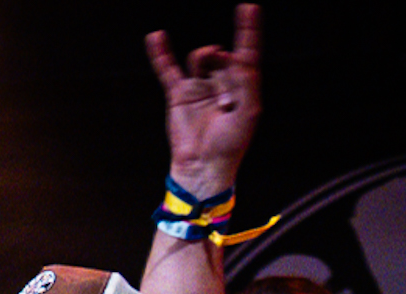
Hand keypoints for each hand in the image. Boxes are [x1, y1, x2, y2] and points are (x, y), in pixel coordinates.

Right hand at [145, 3, 261, 197]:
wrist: (204, 165)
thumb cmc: (230, 144)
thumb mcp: (249, 111)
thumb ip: (246, 81)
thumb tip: (233, 57)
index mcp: (242, 85)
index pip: (247, 50)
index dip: (248, 29)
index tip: (249, 7)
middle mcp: (221, 82)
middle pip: (224, 56)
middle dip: (227, 71)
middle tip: (226, 101)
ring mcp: (199, 86)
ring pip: (202, 58)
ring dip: (208, 67)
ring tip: (213, 96)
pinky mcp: (179, 94)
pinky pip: (168, 69)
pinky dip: (161, 53)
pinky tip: (156, 37)